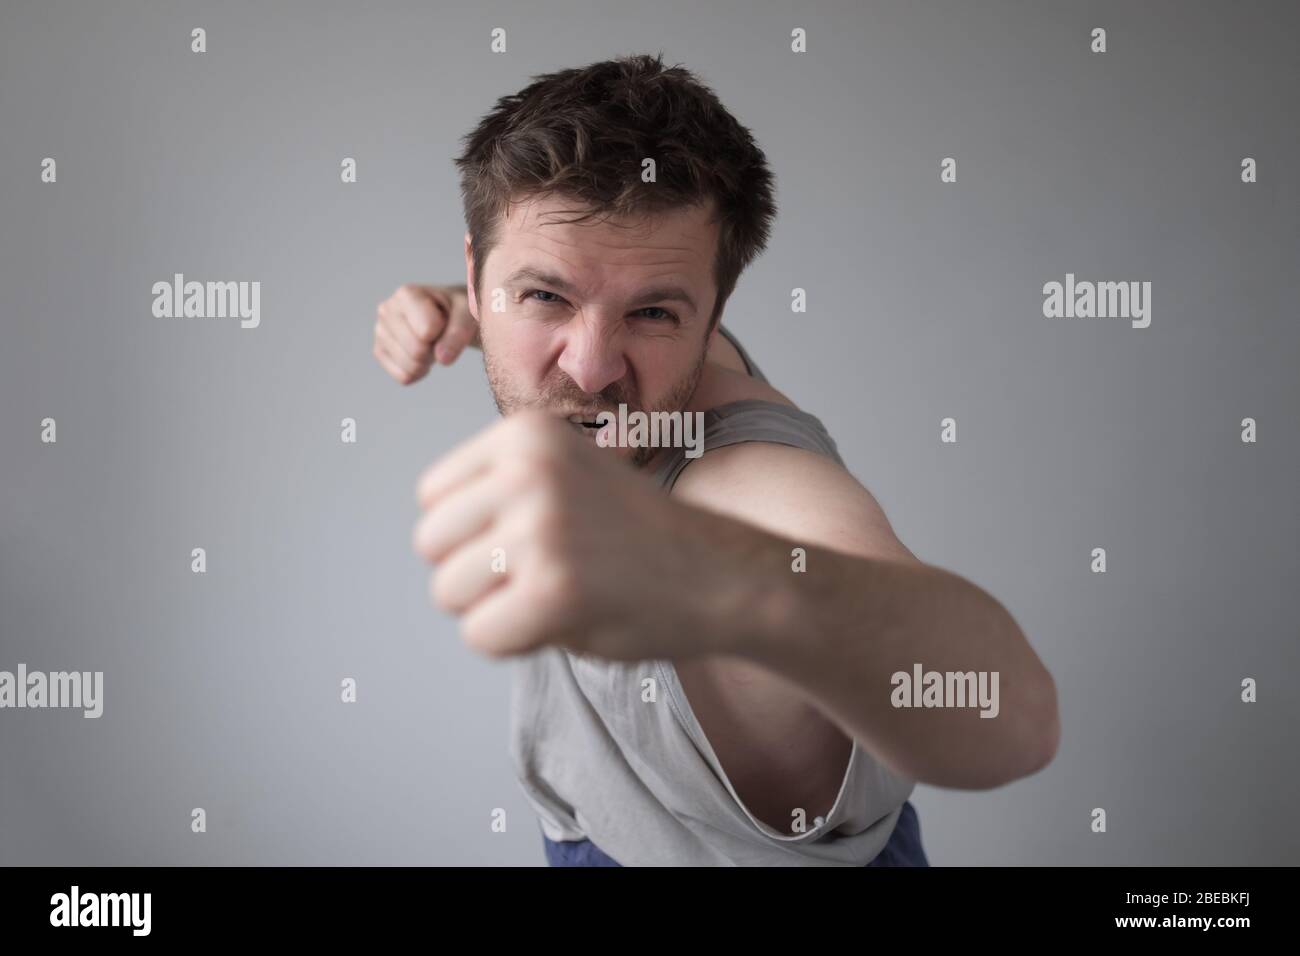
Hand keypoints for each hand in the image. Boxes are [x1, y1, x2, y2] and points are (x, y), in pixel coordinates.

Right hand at [372, 284, 476, 383]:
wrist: (449, 314)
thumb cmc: (457, 310)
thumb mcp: (467, 314)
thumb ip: (459, 333)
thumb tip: (442, 359)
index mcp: (406, 294)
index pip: (428, 331)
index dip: (445, 332)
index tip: (446, 320)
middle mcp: (387, 310)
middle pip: (417, 351)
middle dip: (436, 349)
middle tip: (440, 335)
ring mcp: (380, 332)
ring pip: (410, 367)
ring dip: (428, 361)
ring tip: (431, 341)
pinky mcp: (380, 352)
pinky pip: (404, 377)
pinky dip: (419, 371)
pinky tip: (421, 353)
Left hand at [411, 411, 733, 660]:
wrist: (723, 577)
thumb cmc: (638, 537)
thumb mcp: (565, 476)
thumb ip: (499, 489)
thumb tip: (430, 534)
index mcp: (526, 433)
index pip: (432, 497)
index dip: (473, 531)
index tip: (531, 538)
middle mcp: (527, 470)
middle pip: (431, 544)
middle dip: (475, 572)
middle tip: (544, 573)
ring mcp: (540, 528)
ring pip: (448, 593)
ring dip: (495, 608)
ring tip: (559, 592)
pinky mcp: (552, 590)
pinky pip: (481, 636)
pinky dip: (516, 643)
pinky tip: (567, 620)